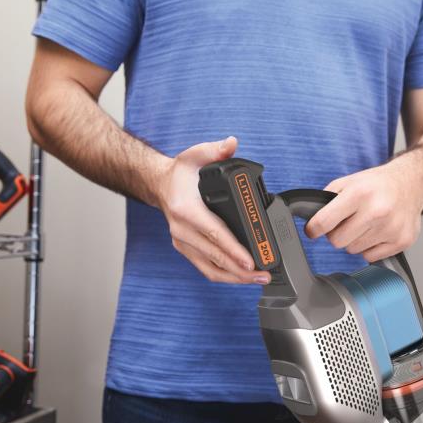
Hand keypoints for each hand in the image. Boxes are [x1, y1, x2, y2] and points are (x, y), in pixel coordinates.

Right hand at [157, 136, 271, 284]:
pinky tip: (242, 277)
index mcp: (186, 210)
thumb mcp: (195, 155)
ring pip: (210, 268)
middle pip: (215, 257)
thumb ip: (215, 150)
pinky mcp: (186, 249)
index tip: (250, 262)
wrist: (159, 185)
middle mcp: (182, 230)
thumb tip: (231, 144)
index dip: (234, 250)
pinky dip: (224, 275)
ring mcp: (182, 243)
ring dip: (234, 278)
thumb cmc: (180, 173)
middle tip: (263, 274)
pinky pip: (206, 268)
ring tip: (257, 279)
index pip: (214, 234)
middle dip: (240, 270)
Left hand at [305, 155, 422, 262]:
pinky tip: (377, 231)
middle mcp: (377, 211)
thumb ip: (327, 200)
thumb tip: (310, 220)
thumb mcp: (349, 182)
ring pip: (353, 250)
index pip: (325, 222)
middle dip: (336, 234)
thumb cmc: (377, 184)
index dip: (313, 229)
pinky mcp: (402, 241)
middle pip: (337, 241)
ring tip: (365, 224)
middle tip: (345, 223)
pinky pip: (370, 257)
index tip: (312, 231)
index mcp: (359, 193)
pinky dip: (369, 247)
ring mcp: (391, 228)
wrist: (411, 183)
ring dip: (354, 240)